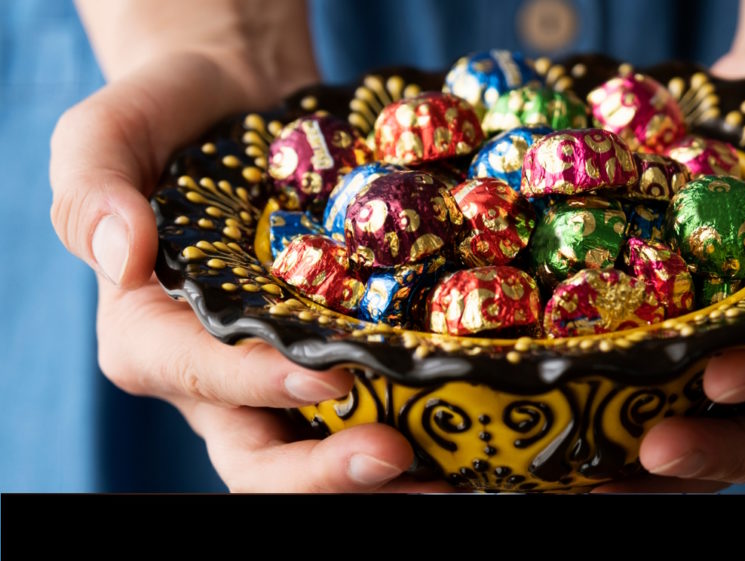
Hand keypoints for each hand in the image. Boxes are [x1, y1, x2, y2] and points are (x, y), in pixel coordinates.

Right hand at [50, 40, 435, 490]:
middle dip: (321, 472)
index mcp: (149, 338)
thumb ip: (91, 192)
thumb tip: (125, 255)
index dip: (261, 386)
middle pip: (258, 457)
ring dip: (378, 480)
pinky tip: (471, 434)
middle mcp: (213, 378)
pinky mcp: (335, 360)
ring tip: (454, 479)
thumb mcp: (105, 137)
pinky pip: (370, 409)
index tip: (331, 379)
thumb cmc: (166, 118)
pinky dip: (416, 428)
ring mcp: (278, 379)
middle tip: (396, 457)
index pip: (199, 376)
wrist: (238, 105)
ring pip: (318, 455)